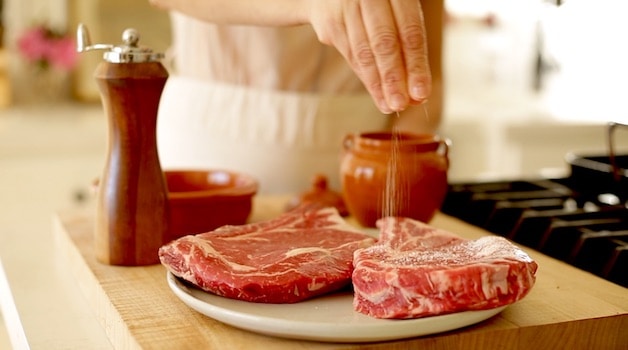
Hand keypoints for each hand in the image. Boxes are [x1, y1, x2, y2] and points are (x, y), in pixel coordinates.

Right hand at [308, 0, 430, 112]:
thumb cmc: (380, 5)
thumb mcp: (400, 10)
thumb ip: (410, 43)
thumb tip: (418, 92)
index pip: (409, 32)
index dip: (416, 64)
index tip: (421, 92)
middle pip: (383, 43)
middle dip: (393, 78)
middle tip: (401, 105)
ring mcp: (346, 8)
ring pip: (364, 53)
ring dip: (377, 84)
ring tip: (389, 106)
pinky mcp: (331, 23)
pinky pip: (351, 55)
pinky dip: (366, 77)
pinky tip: (376, 94)